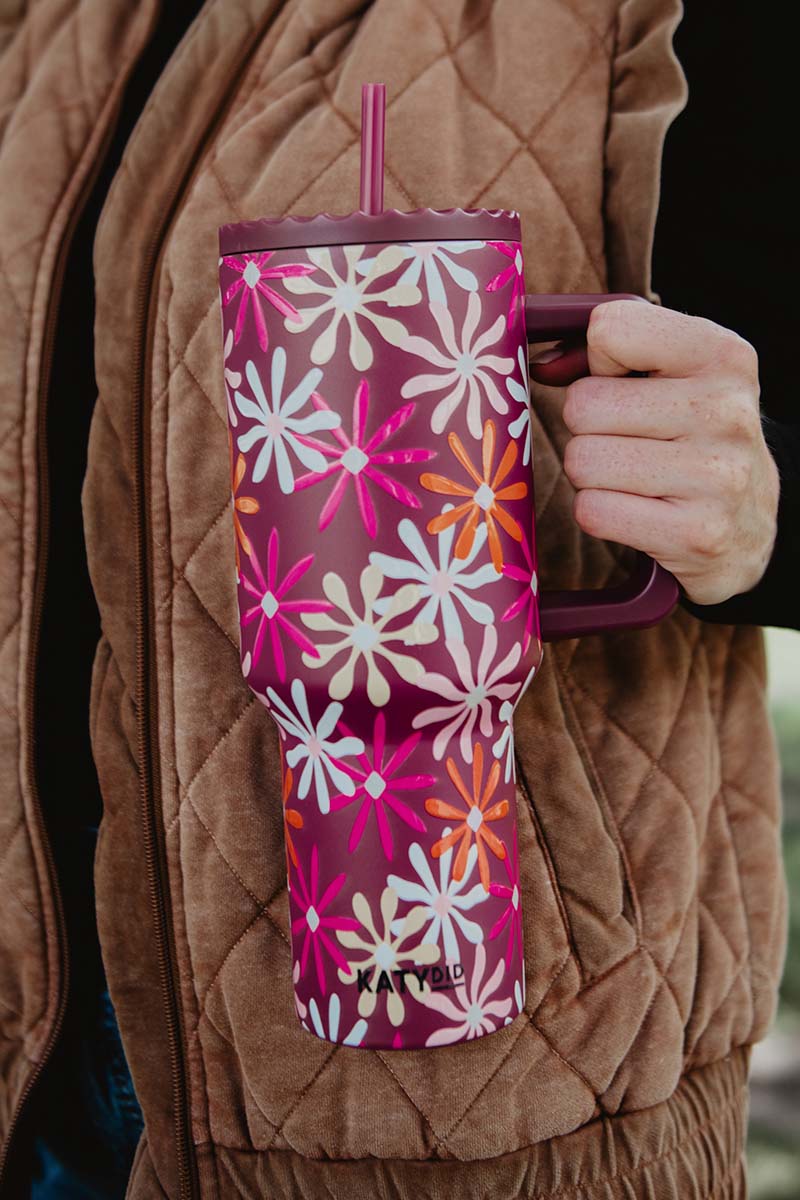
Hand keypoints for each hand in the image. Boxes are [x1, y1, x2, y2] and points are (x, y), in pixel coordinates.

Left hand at [541, 300, 779, 606]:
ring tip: (633, 478)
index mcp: (722, 355)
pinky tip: (637, 510)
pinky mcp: (696, 533)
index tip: (625, 386)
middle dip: (587, 428)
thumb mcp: (672, 375)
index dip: (599, 364)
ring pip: (582, 460)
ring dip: (591, 475)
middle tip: (627, 443)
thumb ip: (601, 354)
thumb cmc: (689, 437)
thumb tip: (541, 366)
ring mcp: (716, 475)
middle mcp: (725, 410)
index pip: (609, 329)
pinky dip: (599, 513)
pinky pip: (593, 511)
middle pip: (583, 405)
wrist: (748, 525)